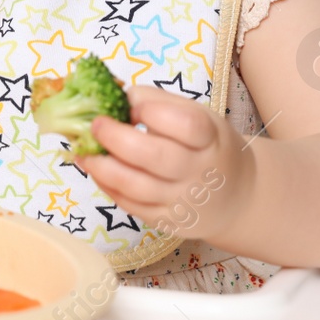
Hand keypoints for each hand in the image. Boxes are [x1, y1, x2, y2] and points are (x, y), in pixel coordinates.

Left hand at [71, 85, 256, 243]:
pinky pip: (132, 206)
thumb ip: (156, 100)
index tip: (134, 108)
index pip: (186, 125)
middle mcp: (200, 172)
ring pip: (137, 186)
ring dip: (102, 167)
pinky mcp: (169, 223)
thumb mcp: (195, 114)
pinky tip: (97, 171)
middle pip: (155, 157)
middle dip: (116, 139)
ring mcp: (185, 201)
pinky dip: (108, 187)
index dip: (154, 112)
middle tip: (95, 126)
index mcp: (210, 138)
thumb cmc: (206, 145)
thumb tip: (115, 97)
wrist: (235, 195)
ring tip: (83, 152)